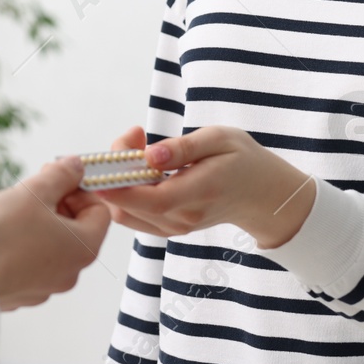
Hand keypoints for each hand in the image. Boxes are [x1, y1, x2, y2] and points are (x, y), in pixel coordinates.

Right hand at [0, 155, 111, 310]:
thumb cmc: (3, 234)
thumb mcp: (35, 192)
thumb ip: (62, 175)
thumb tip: (77, 166)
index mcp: (84, 248)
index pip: (99, 211)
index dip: (79, 191)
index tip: (55, 182)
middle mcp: (72, 272)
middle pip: (76, 229)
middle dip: (58, 205)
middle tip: (32, 192)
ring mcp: (48, 287)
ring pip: (53, 246)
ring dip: (40, 225)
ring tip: (13, 214)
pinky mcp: (24, 295)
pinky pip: (33, 264)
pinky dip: (24, 247)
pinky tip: (2, 238)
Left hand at [94, 125, 316, 248]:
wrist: (262, 194)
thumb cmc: (242, 160)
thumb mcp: (219, 139)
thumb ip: (183, 148)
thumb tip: (149, 155)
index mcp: (198, 193)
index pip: (148, 198)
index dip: (117, 185)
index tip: (102, 162)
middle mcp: (183, 218)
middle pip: (128, 207)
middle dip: (116, 172)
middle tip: (135, 135)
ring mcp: (175, 228)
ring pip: (126, 214)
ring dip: (119, 181)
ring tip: (140, 145)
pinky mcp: (169, 228)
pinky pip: (135, 216)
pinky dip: (127, 192)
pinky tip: (143, 166)